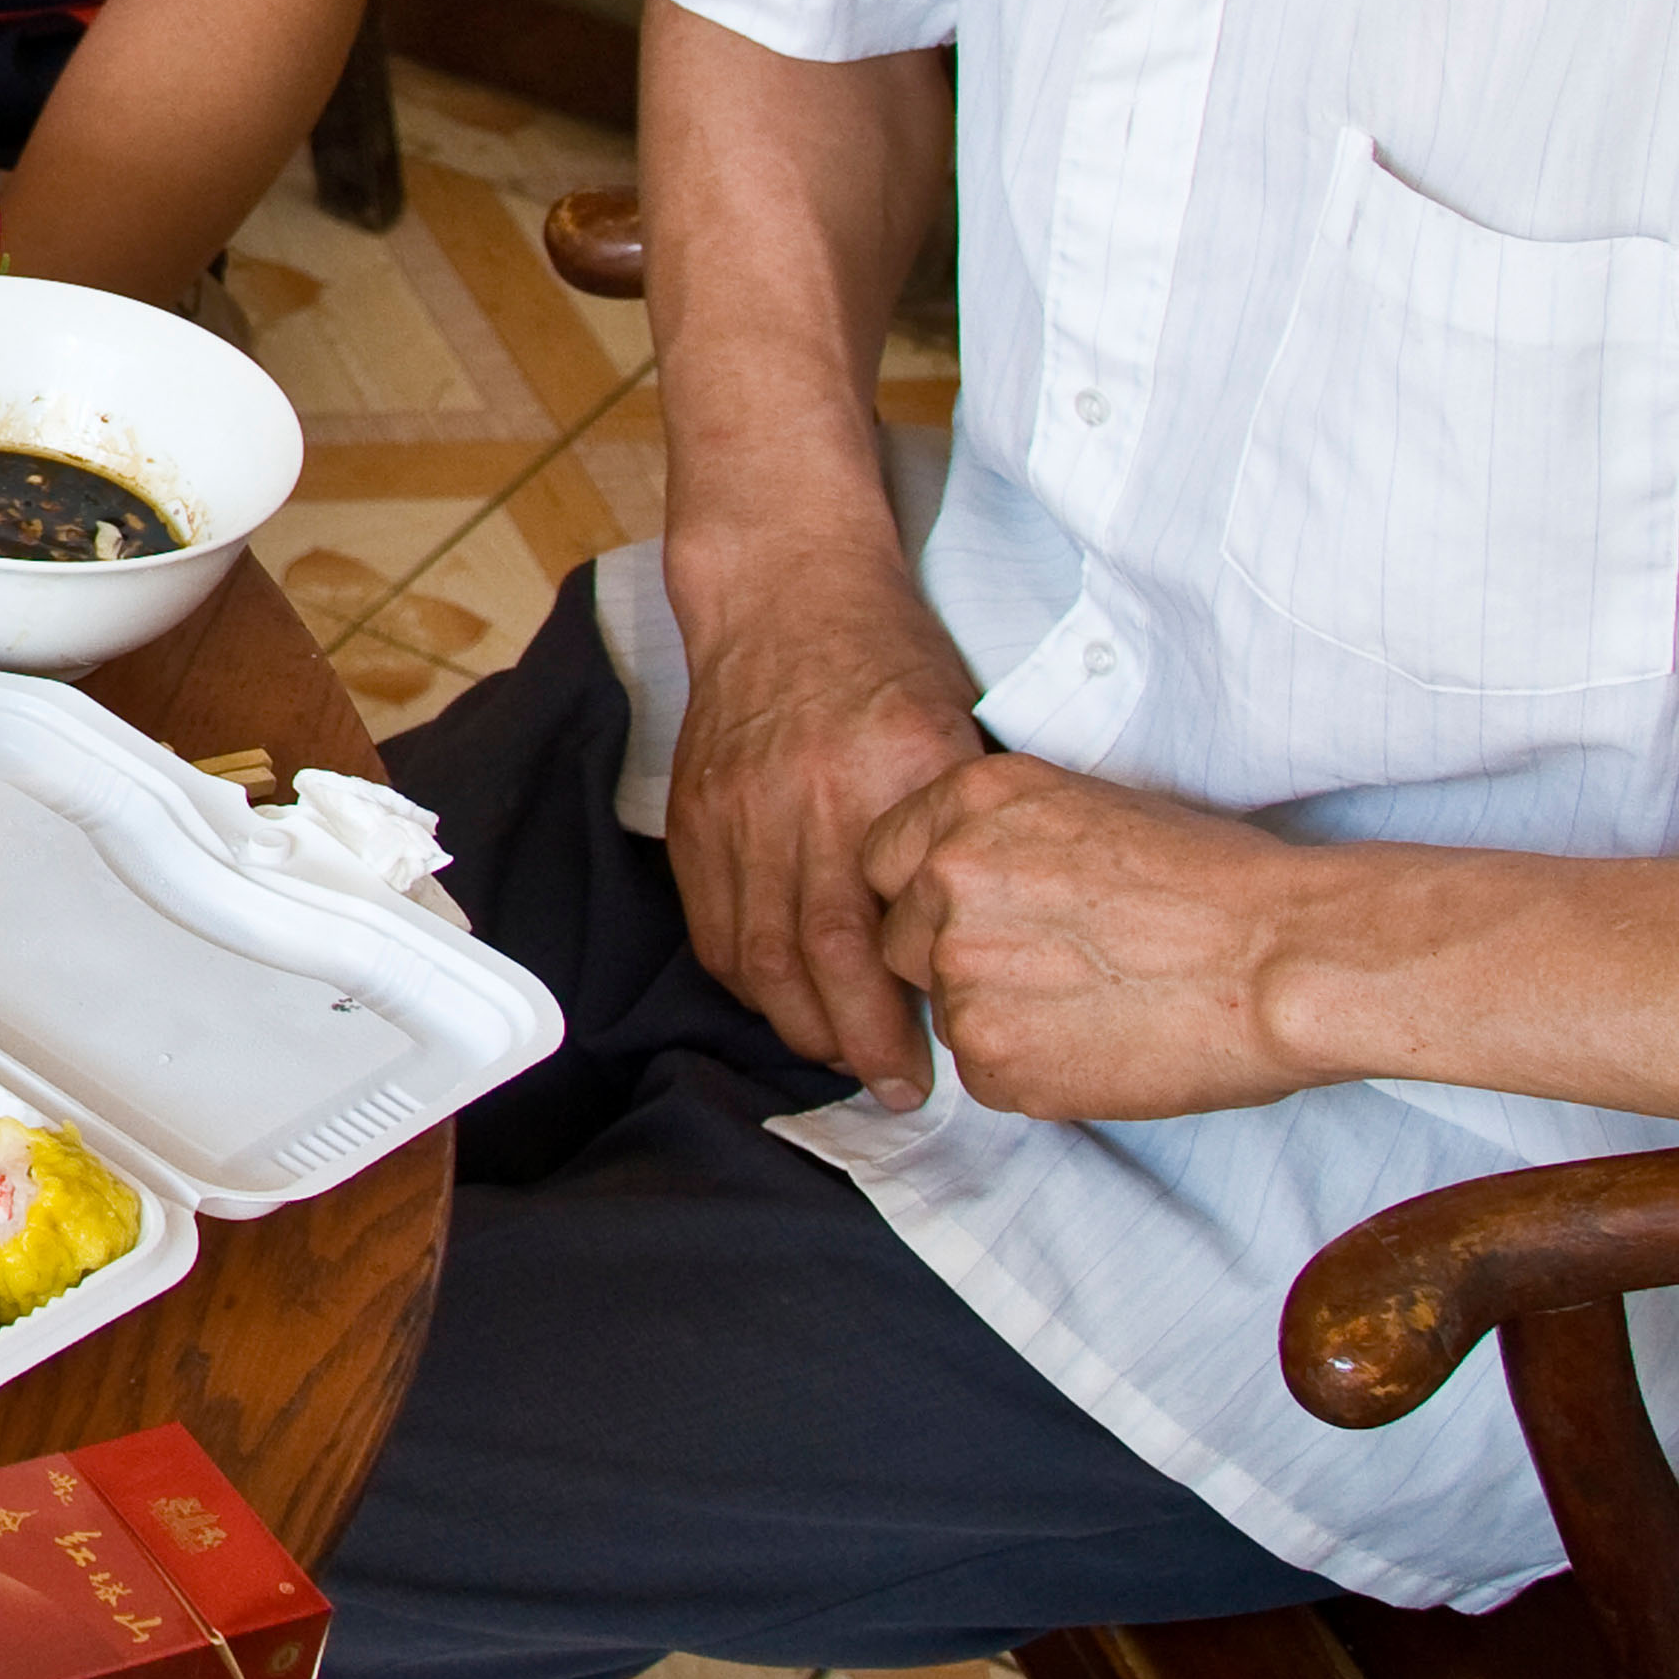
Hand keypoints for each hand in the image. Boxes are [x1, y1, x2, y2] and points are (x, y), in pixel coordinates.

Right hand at [659, 531, 992, 1103]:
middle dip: (854, 1043)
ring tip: (840, 1056)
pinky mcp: (694, 814)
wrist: (783, 589)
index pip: (883, 936)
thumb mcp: (958, 730)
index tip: (936, 1065)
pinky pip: (712, 923)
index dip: (901, 1019)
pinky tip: (781, 998)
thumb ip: (961, 830)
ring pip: (755, 954)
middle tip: (892, 1089)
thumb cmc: (889, 657)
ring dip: (797, 1023)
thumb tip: (984, 937)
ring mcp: (736, 810)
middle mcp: (803, 801)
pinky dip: (745, 978)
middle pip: (816, 960)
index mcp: (885, 779)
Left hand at [862, 751, 1323, 1121]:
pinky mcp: (992, 1056)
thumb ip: (1002, 842)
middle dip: (957, 962)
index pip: (882, 861)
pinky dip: (1032, 1072)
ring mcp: (961, 970)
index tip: (975, 918)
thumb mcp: (1088, 812)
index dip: (926, 898)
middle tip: (1050, 970)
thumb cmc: (1218, 881)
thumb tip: (962, 881)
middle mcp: (945, 877)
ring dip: (999, 1018)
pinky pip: (984, 1074)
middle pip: (901, 940)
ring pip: (945, 1012)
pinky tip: (1103, 1045)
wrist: (1285, 957)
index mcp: (966, 802)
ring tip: (1095, 1005)